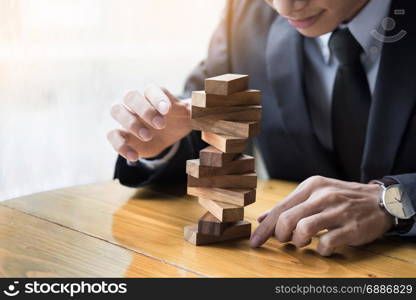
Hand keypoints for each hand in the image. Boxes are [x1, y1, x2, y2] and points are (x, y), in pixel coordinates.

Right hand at [107, 85, 190, 160]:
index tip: (167, 110)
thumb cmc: (178, 117)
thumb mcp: (189, 114)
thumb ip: (196, 110)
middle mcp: (136, 101)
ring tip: (148, 137)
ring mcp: (126, 116)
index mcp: (153, 93)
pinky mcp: (121, 133)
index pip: (151, 89)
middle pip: (130, 95)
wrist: (170, 132)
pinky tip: (135, 157)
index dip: (157, 98)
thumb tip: (205, 107)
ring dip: (130, 123)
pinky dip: (120, 146)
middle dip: (144, 110)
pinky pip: (112, 135)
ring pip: (116, 110)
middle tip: (161, 125)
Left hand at [250, 176, 394, 255]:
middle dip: (280, 235)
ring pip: (303, 229)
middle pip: (287, 219)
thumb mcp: (315, 194)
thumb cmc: (341, 198)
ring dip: (298, 242)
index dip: (265, 228)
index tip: (255, 241)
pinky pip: (326, 243)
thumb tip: (263, 219)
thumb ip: (289, 206)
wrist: (380, 200)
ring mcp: (338, 211)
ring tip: (303, 242)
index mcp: (311, 186)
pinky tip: (323, 246)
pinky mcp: (351, 228)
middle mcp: (322, 195)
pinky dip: (320, 250)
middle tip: (284, 241)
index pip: (280, 208)